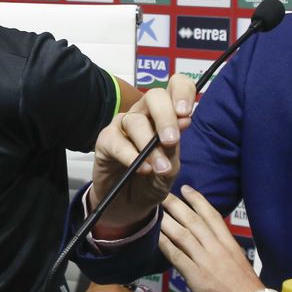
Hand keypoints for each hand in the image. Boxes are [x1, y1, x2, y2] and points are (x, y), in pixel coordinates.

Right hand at [89, 74, 197, 234]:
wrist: (131, 204)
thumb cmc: (152, 181)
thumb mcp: (170, 168)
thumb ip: (175, 147)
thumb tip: (184, 120)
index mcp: (165, 114)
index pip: (176, 86)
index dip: (183, 92)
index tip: (186, 113)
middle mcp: (144, 113)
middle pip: (155, 97)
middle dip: (166, 117)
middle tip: (171, 141)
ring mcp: (123, 125)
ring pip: (136, 121)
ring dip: (149, 145)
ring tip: (158, 168)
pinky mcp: (105, 140)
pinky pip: (117, 141)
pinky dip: (131, 156)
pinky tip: (141, 169)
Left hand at [156, 185, 263, 291]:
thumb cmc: (247, 290)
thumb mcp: (238, 261)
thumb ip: (222, 250)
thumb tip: (208, 242)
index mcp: (229, 243)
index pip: (212, 215)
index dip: (197, 200)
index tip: (186, 189)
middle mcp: (217, 247)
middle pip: (193, 220)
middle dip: (176, 205)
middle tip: (163, 194)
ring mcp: (206, 261)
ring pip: (182, 234)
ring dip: (167, 221)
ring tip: (155, 212)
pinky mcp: (196, 276)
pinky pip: (177, 256)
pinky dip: (165, 245)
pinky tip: (156, 237)